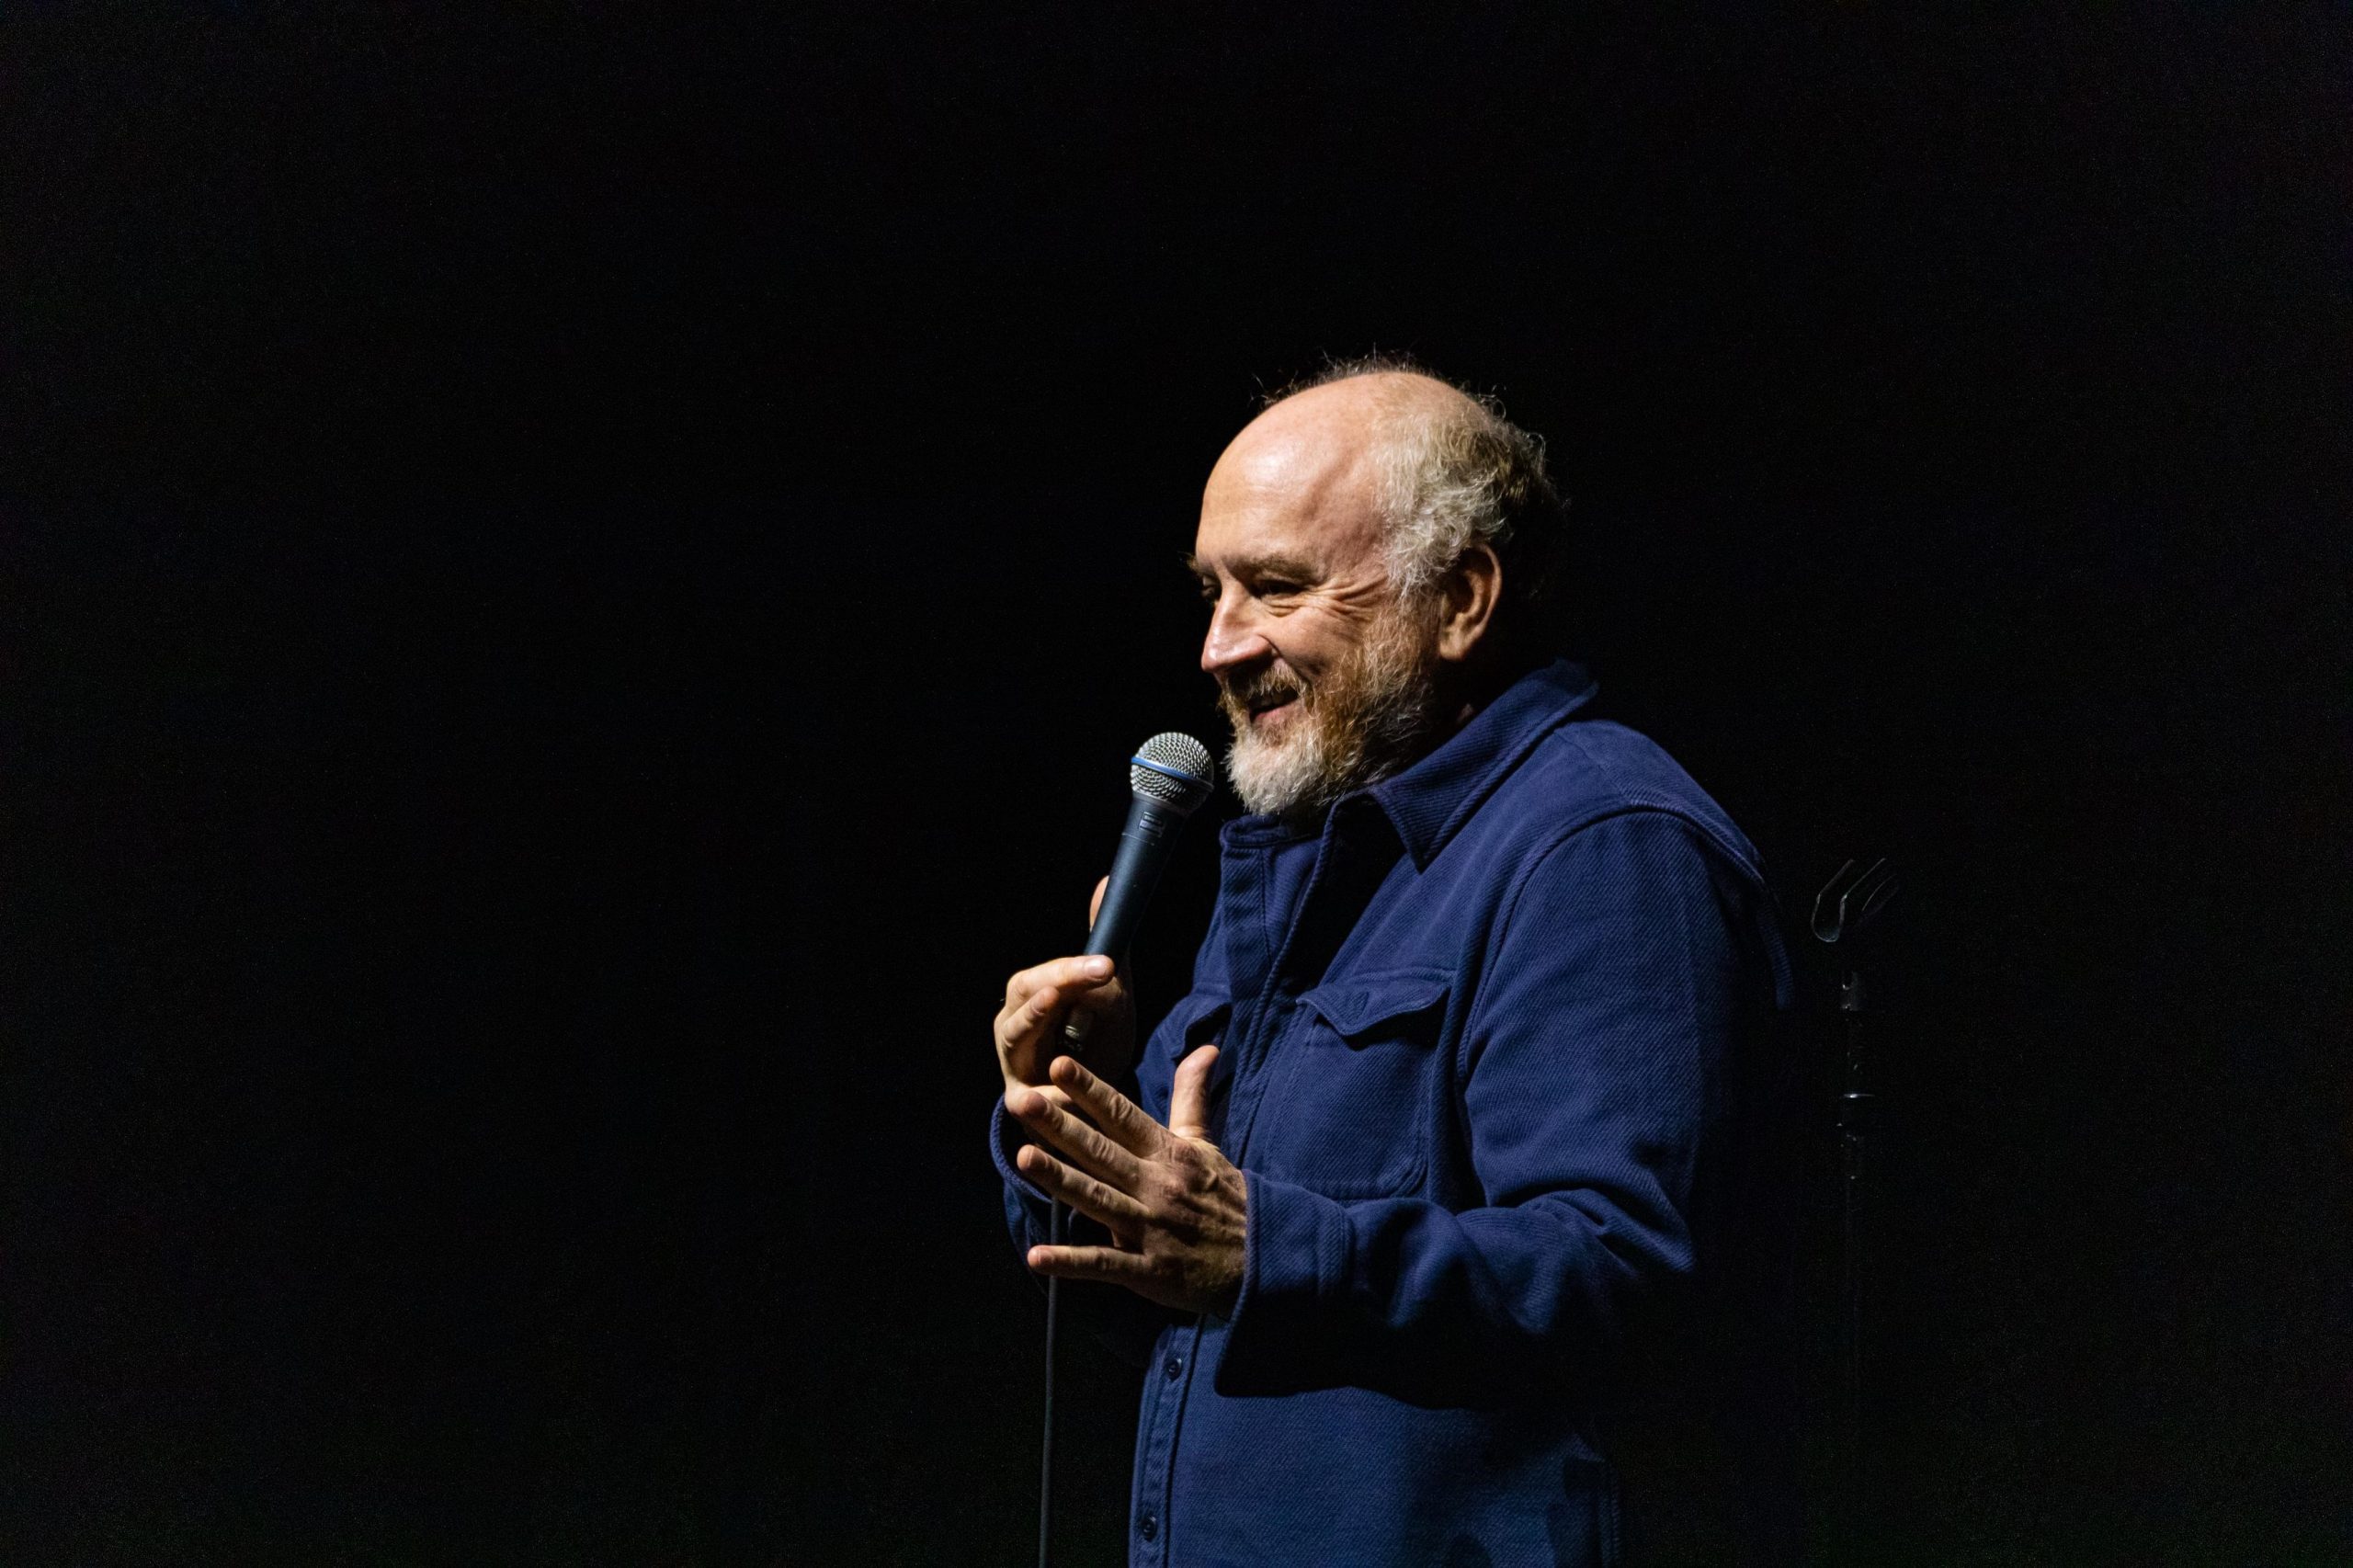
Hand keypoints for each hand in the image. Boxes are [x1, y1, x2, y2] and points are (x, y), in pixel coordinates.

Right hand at [994, 878, 1136, 1105]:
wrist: (1087, 1101)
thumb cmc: (1090, 1040)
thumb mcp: (1106, 990)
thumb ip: (1103, 943)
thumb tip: (1108, 881)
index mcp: (1028, 997)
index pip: (1043, 975)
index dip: (1073, 969)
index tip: (1109, 965)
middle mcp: (1013, 1026)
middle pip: (1021, 999)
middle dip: (1053, 986)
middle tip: (1080, 981)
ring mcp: (1013, 1064)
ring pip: (1015, 1040)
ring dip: (1034, 1025)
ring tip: (1054, 1007)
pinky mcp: (1022, 1102)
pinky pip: (1029, 1099)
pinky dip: (1048, 1096)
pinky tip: (1069, 1095)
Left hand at [1007, 1047, 1245, 1317]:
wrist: (1261, 1257)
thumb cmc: (1224, 1196)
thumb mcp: (1206, 1143)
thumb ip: (1192, 1096)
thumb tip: (1206, 1047)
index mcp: (1167, 1153)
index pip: (1122, 1115)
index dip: (1091, 1090)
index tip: (1059, 1065)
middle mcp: (1155, 1185)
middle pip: (1100, 1151)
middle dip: (1061, 1126)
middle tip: (1022, 1100)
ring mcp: (1150, 1228)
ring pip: (1097, 1199)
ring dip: (1059, 1180)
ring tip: (1022, 1158)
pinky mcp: (1148, 1270)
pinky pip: (1105, 1264)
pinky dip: (1072, 1262)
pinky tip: (1038, 1257)